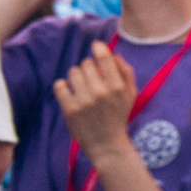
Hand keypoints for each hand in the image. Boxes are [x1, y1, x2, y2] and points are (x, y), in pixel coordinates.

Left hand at [55, 42, 137, 157]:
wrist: (107, 145)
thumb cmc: (118, 116)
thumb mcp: (130, 95)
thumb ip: (126, 72)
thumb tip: (114, 55)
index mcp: (117, 87)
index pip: (104, 57)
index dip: (98, 48)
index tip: (96, 46)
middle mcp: (101, 93)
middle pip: (86, 63)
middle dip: (88, 68)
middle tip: (91, 80)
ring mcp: (84, 101)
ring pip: (72, 72)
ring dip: (76, 77)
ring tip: (81, 87)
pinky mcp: (69, 110)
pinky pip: (60, 85)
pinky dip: (63, 87)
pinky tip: (70, 93)